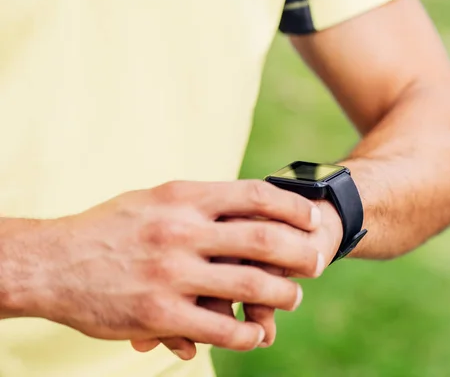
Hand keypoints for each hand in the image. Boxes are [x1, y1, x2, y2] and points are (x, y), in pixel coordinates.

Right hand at [11, 180, 326, 352]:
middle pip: (263, 238)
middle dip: (301, 252)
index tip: (312, 219)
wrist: (50, 263)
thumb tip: (241, 202)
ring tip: (293, 298)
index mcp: (182, 197)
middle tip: (318, 262)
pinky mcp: (157, 313)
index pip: (255, 196)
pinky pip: (218, 328)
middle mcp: (180, 230)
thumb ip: (196, 201)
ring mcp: (170, 273)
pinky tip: (256, 334)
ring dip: (282, 294)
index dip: (293, 207)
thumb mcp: (152, 199)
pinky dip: (246, 333)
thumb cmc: (107, 228)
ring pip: (250, 285)